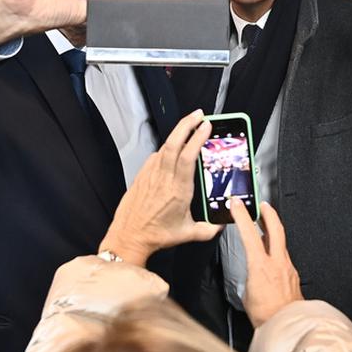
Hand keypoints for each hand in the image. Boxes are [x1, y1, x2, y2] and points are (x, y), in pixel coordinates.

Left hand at [98, 109, 220, 266]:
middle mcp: (163, 179)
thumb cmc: (155, 235)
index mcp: (178, 190)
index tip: (206, 126)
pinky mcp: (142, 176)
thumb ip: (209, 229)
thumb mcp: (188, 234)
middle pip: (174, 143)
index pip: (188, 157)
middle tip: (199, 114)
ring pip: (164, 147)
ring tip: (189, 125)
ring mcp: (150, 175)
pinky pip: (155, 157)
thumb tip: (222, 223)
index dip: (197, 138)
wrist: (128, 237)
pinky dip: (166, 148)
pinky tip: (173, 148)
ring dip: (177, 133)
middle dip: (187, 125)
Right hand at [232, 202, 302, 326]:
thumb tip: (251, 275)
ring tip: (265, 227)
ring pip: (281, 242)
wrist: (287, 326)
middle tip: (262, 204)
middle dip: (268, 212)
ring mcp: (288, 268)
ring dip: (272, 231)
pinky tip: (272, 253)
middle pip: (276, 228)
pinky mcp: (293, 275)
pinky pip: (284, 256)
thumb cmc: (266, 316)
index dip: (242, 215)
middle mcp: (277, 263)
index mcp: (261, 266)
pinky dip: (277, 250)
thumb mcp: (246, 294)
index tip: (236, 204)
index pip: (249, 234)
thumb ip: (249, 278)